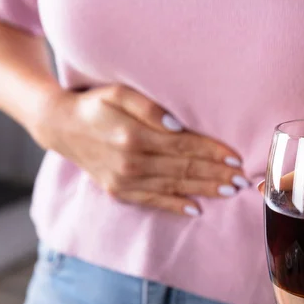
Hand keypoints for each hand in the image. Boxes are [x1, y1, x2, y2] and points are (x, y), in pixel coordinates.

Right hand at [35, 85, 247, 215]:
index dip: (212, 152)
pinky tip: (196, 210)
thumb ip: (147, 107)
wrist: (61, 127)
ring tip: (230, 192)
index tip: (236, 157)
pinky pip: (153, 201)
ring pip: (174, 187)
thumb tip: (176, 125)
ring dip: (205, 190)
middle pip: (184, 169)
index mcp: (134, 136)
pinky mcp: (120, 192)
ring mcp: (125, 181)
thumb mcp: (118, 94)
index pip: (184, 146)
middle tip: (243, 180)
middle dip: (217, 174)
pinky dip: (175, 206)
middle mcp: (131, 163)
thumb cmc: (95, 105)